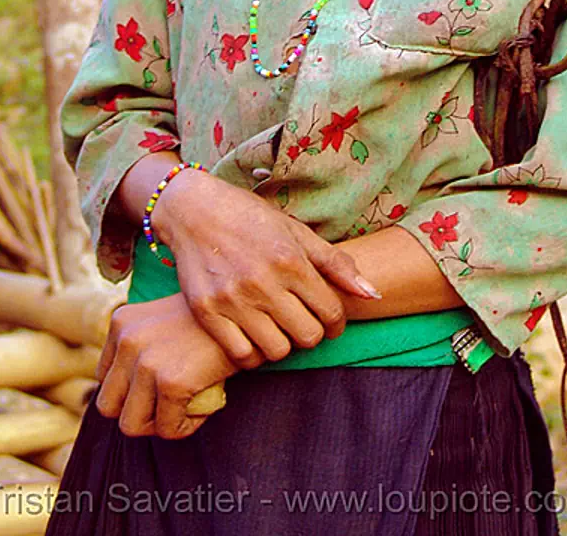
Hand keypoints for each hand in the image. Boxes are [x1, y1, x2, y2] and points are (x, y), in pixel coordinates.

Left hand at [94, 293, 258, 438]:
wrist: (249, 310)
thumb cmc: (213, 319)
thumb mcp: (165, 321)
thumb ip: (144, 345)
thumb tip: (136, 389)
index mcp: (122, 322)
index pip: (105, 378)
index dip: (131, 390)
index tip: (159, 386)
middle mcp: (128, 339)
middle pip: (108, 405)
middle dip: (138, 413)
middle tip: (168, 406)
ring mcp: (147, 361)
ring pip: (131, 424)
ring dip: (159, 423)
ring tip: (184, 408)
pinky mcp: (171, 382)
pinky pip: (168, 429)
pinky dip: (187, 426)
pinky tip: (204, 406)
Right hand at [153, 171, 379, 368]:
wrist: (194, 210)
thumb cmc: (250, 217)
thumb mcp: (296, 231)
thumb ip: (335, 264)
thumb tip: (372, 294)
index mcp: (290, 260)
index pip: (331, 312)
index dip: (337, 323)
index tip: (331, 322)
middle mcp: (263, 282)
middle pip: (307, 336)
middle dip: (313, 333)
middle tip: (304, 322)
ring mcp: (233, 300)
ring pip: (276, 351)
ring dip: (284, 344)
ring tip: (279, 328)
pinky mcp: (207, 312)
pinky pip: (241, 355)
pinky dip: (253, 352)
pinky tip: (254, 335)